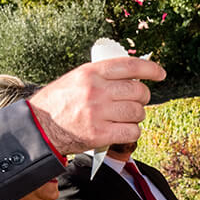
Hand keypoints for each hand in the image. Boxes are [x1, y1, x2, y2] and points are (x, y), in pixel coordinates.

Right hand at [26, 57, 165, 154]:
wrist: (38, 127)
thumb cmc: (59, 102)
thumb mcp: (76, 79)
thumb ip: (102, 77)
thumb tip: (134, 78)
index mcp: (91, 73)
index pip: (130, 66)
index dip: (150, 69)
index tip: (160, 74)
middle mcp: (96, 91)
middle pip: (139, 92)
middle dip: (142, 98)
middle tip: (134, 102)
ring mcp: (98, 113)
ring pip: (137, 112)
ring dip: (136, 116)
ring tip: (125, 117)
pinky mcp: (100, 134)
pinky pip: (132, 131)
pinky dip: (132, 132)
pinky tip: (123, 130)